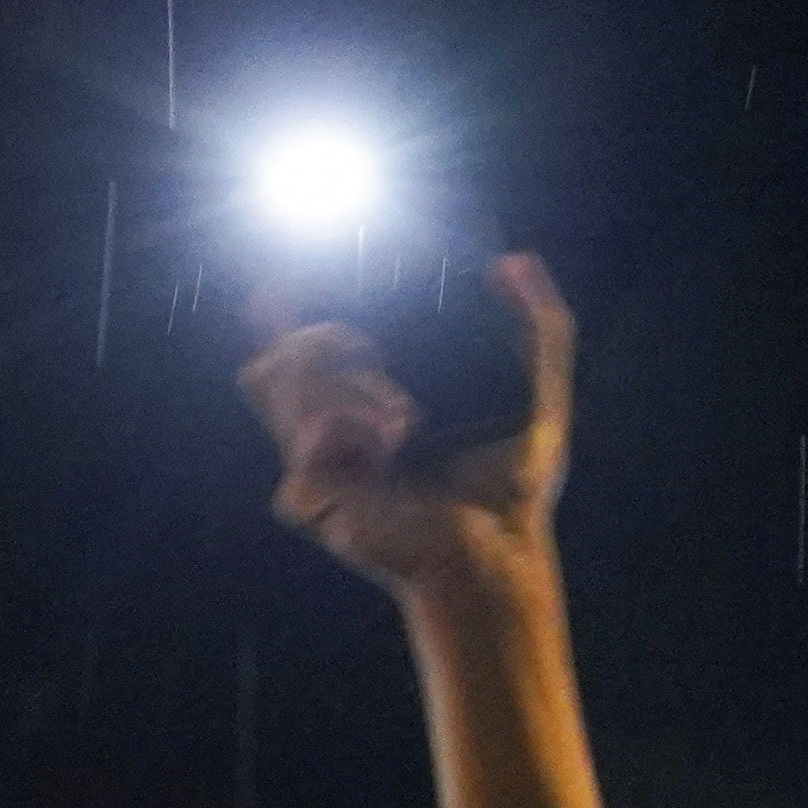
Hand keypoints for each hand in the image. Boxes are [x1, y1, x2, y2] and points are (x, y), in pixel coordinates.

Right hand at [244, 252, 575, 600]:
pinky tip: (387, 442)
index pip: (306, 365)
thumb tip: (517, 259)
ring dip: (349, 385)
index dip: (280, 327)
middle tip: (367, 349)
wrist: (495, 549)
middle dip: (320, 340)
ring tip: (404, 418)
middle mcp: (337, 443)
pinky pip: (309, 431)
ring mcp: (320, 470)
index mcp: (372, 417)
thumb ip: (540, 321)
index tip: (267, 294)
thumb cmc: (515, 487)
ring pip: (289, 388)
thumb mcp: (540, 390)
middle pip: (281, 366)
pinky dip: (349, 423)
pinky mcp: (312, 497)